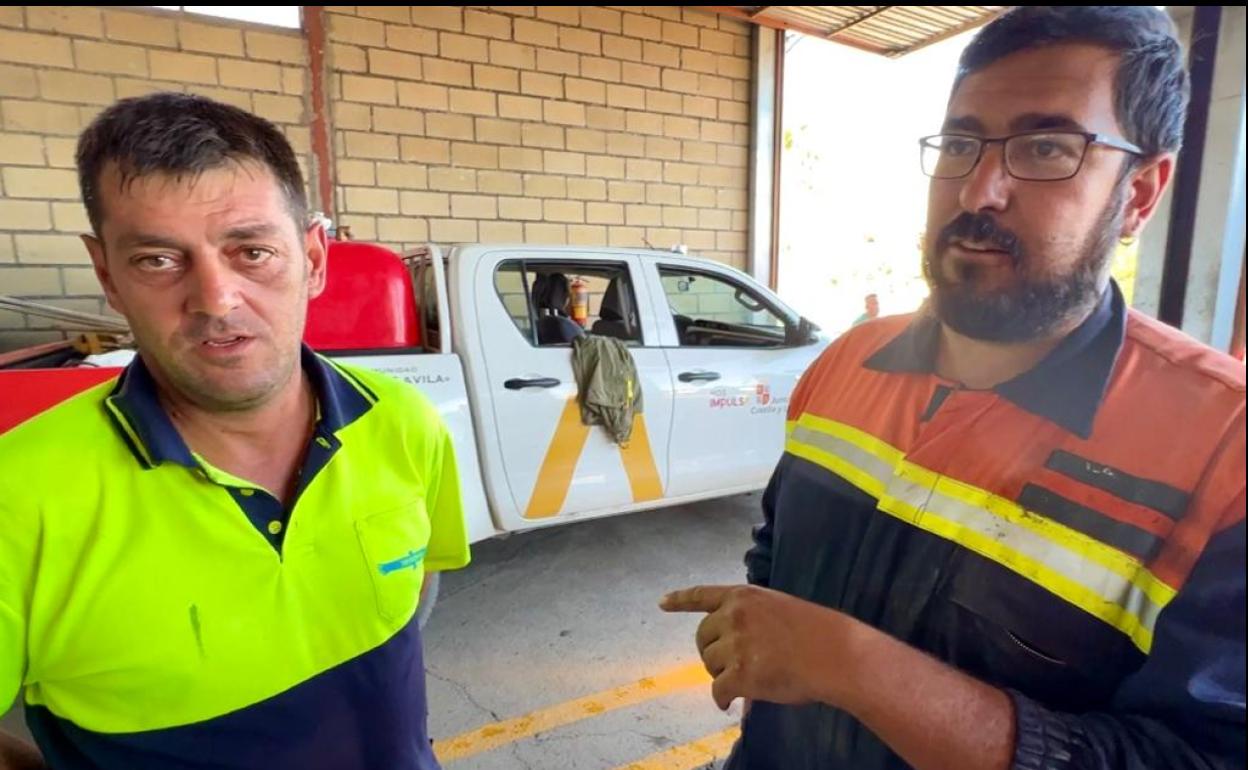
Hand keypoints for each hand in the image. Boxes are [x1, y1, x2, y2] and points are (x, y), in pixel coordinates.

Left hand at [660, 584, 847, 710]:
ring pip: (709, 664)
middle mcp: (735, 615)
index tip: (662, 603)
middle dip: (711, 653)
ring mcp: (736, 643)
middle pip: (702, 637)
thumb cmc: (818, 635)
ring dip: (721, 675)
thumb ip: (752, 620)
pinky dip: (722, 699)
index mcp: (744, 596)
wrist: (838, 655)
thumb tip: (735, 650)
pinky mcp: (741, 673)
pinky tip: (728, 704)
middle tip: (728, 666)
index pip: (703, 595)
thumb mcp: (779, 609)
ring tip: (745, 679)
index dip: (680, 600)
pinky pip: (718, 690)